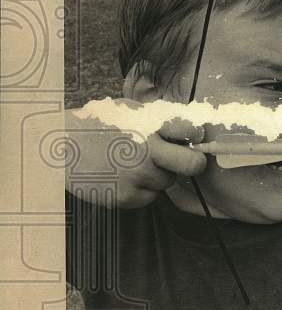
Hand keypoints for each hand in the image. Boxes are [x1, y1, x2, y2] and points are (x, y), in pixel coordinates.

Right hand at [65, 104, 207, 207]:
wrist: (59, 146)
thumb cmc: (100, 125)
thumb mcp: (131, 111)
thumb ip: (161, 120)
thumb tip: (193, 127)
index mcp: (149, 126)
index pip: (192, 131)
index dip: (195, 136)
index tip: (191, 138)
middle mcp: (146, 153)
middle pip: (193, 165)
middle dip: (192, 163)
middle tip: (182, 160)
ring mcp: (135, 178)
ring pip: (168, 182)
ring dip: (160, 175)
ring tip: (137, 164)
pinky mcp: (124, 198)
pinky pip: (150, 198)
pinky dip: (143, 190)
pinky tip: (125, 177)